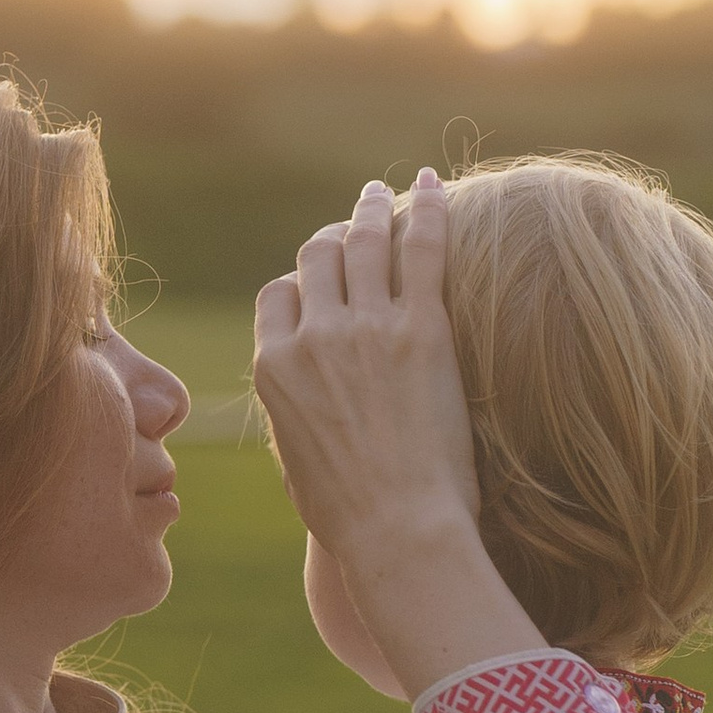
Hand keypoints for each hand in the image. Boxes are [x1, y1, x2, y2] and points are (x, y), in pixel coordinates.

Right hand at [253, 176, 534, 699]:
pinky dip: (428, 208)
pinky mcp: (422, 327)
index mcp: (274, 367)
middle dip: (332, 234)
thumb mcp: (296, 462)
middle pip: (317, 258)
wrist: (398, 528)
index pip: (278, 294)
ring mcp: (367, 326)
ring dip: (371, 208)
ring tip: (381, 192)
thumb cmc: (351, 515)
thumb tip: (297, 409)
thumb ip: (291, 416)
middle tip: (354, 220)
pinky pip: (421, 248)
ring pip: (364, 240)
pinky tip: (437, 184)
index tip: (323, 277)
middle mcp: (313, 335)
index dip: (302, 281)